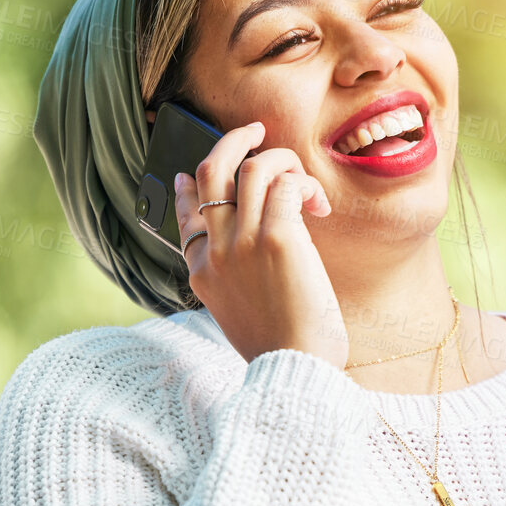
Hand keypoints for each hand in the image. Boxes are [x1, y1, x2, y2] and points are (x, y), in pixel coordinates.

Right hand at [173, 120, 348, 368]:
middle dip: (235, 140)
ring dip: (284, 162)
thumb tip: (239, 247)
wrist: (294, 373)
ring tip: (305, 185)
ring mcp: (244, 242)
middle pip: (211, 170)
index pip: (187, 211)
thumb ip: (234, 277)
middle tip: (258, 132)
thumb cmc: (279, 349)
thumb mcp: (238, 313)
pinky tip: (319, 205)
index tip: (192, 173)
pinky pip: (288, 184)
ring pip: (255, 167)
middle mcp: (216, 251)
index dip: (189, 183)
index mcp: (202, 272)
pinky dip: (305, 183)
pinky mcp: (279, 239)